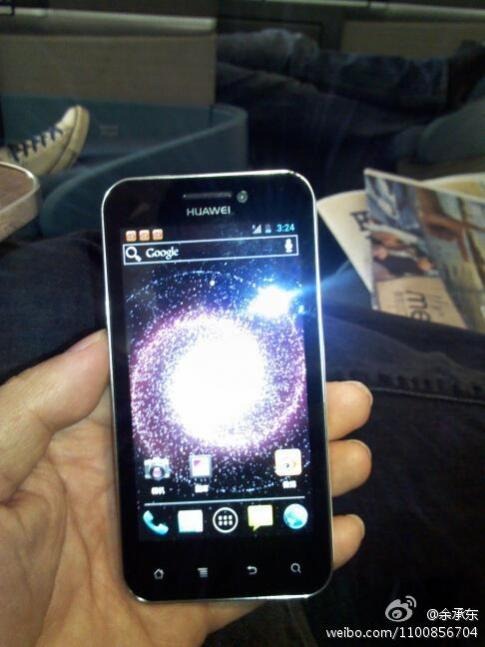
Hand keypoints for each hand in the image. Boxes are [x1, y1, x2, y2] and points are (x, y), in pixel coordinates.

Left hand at [0, 331, 371, 646]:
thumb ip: (37, 406)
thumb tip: (101, 341)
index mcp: (93, 453)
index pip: (173, 401)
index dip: (227, 374)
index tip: (279, 354)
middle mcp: (138, 495)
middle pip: (227, 451)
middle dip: (289, 424)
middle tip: (343, 400)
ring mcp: (165, 554)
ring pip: (249, 509)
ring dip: (305, 485)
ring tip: (354, 457)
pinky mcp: (179, 611)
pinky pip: (245, 584)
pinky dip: (296, 563)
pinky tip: (341, 535)